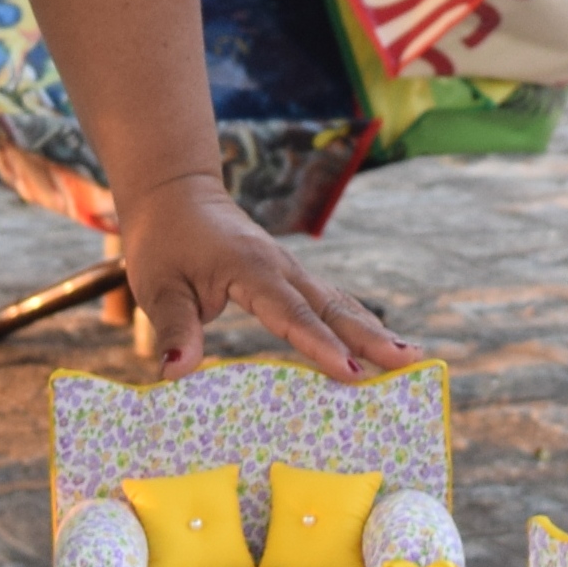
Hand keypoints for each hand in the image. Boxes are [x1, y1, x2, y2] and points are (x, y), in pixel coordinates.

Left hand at [116, 172, 419, 380]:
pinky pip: (328, 301)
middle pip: (331, 306)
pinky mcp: (289, 275)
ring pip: (338, 302)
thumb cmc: (163, 240)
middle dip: (370, 337)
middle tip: (408, 364)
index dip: (319, 344)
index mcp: (251, 268)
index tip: (349, 372)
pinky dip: (355, 322)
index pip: (290, 313)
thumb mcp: (157, 285)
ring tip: (410, 357)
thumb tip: (176, 372)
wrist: (175, 194)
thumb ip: (173, 327)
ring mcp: (289, 269)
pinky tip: (377, 342)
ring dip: (373, 329)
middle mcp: (280, 266)